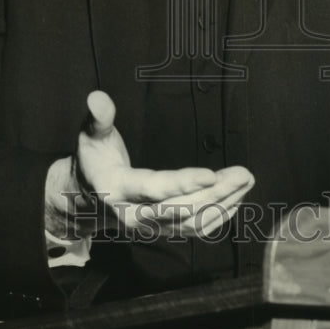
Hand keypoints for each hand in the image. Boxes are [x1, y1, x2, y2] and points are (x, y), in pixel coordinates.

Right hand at [74, 90, 253, 238]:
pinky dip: (218, 217)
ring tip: (245, 181)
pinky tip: (235, 200)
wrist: (84, 200)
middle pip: (181, 208)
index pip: (154, 189)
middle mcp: (134, 215)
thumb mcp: (89, 136)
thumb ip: (98, 117)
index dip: (182, 184)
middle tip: (243, 174)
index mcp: (117, 189)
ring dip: (223, 203)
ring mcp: (150, 227)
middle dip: (216, 193)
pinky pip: (194, 230)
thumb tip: (97, 96)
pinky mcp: (162, 231)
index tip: (211, 175)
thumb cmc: (93, 161)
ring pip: (192, 221)